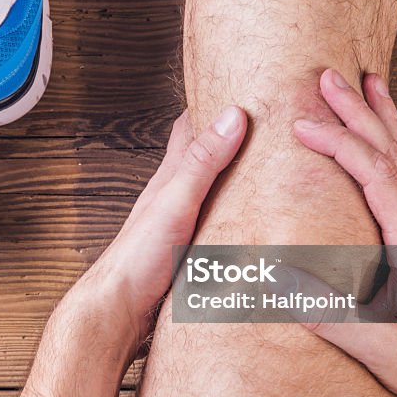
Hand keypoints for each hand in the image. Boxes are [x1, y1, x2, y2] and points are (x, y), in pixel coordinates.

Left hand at [69, 106, 247, 355]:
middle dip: (235, 142)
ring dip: (241, 183)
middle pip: (207, 159)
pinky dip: (240, 219)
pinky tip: (257, 225)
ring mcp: (184, 225)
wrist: (118, 311)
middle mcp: (177, 197)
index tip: (241, 85)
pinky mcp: (191, 253)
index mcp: (171, 178)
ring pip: (216, 194)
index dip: (211, 103)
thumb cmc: (138, 258)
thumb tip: (232, 115)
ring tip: (277, 173)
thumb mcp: (175, 202)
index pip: (189, 128)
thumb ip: (202, 162)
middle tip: (271, 127)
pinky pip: (221, 227)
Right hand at [289, 69, 396, 396]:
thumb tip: (272, 275)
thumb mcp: (366, 339)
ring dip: (383, 119)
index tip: (303, 125)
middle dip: (359, 111)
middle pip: (393, 152)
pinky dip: (396, 146)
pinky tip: (386, 140)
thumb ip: (320, 307)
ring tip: (367, 84)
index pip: (375, 174)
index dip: (338, 144)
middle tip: (331, 76)